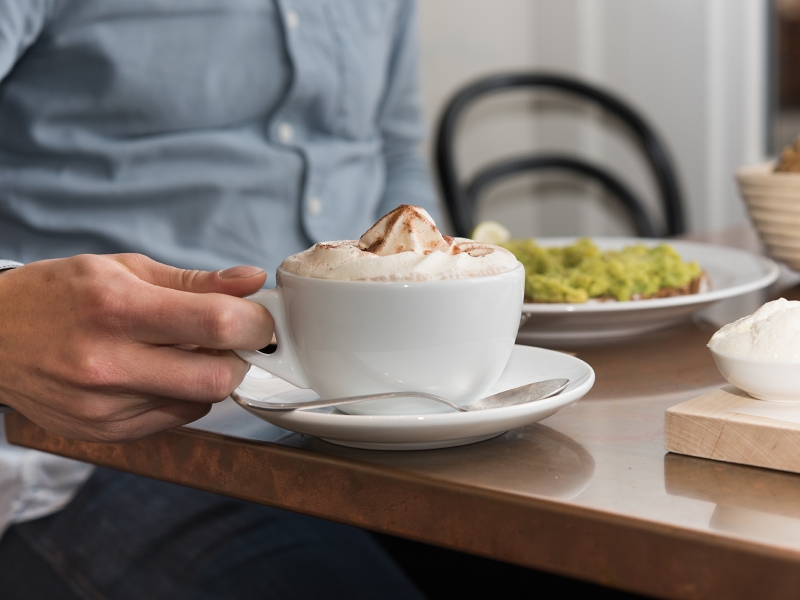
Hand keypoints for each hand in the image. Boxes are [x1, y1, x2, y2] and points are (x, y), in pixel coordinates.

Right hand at [0, 254, 272, 441]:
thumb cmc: (56, 296)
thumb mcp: (122, 269)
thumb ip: (195, 281)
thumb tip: (252, 281)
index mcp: (116, 308)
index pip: (217, 323)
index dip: (255, 322)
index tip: (260, 318)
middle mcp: (108, 363)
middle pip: (218, 377)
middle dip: (241, 357)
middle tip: (231, 339)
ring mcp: (104, 405)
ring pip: (201, 401)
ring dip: (210, 376)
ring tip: (184, 351)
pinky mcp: (104, 432)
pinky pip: (176, 419)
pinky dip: (183, 396)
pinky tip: (160, 373)